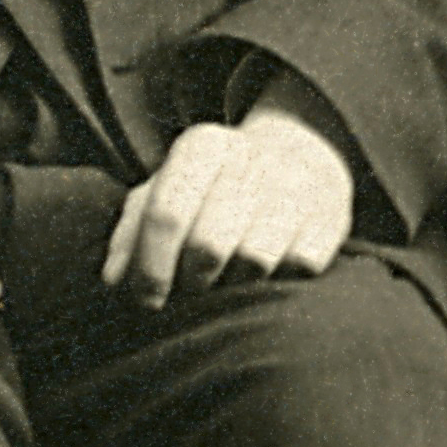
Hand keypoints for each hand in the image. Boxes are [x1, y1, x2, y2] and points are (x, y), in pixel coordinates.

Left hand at [103, 85, 359, 300]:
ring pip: (254, 262)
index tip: (147, 300)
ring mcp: (297, 185)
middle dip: (193, 281)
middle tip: (194, 288)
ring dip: (237, 283)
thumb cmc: (214, 190)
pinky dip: (280, 280)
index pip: (165, 215)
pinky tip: (271, 271)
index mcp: (203, 146)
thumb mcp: (166, 193)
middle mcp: (251, 157)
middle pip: (208, 246)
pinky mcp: (332, 216)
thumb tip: (114, 279)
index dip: (150, 268)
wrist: (300, 159)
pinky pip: (298, 267)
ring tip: (231, 277)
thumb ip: (133, 231)